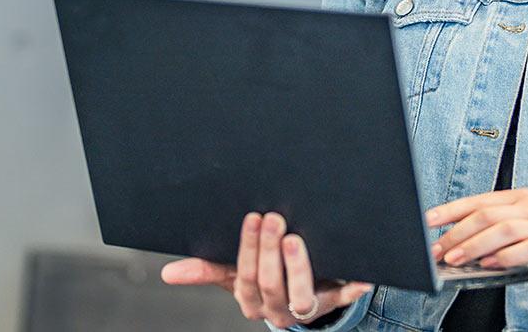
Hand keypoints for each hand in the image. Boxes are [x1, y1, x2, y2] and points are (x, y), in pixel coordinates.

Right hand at [161, 212, 373, 327]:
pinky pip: (341, 300)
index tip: (253, 219)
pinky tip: (360, 278)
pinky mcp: (331, 304)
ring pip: (300, 297)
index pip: (245, 276)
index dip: (248, 249)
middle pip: (271, 284)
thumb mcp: (234, 274)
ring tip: (296, 239)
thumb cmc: (263, 278)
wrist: (300, 296)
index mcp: (250, 300)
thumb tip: (168, 273)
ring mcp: (304, 309)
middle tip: (275, 218)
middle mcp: (275, 309)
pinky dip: (350, 290)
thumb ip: (206, 270)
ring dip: (299, 269)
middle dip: (271, 251)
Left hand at [424, 188, 527, 274]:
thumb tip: (466, 243)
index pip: (477, 201)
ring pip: (500, 231)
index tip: (427, 221)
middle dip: (455, 234)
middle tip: (436, 250)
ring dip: (473, 245)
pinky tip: (490, 264)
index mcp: (519, 198)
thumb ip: (503, 223)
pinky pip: (526, 248)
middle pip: (484, 216)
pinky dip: (504, 257)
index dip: (450, 210)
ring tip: (455, 259)